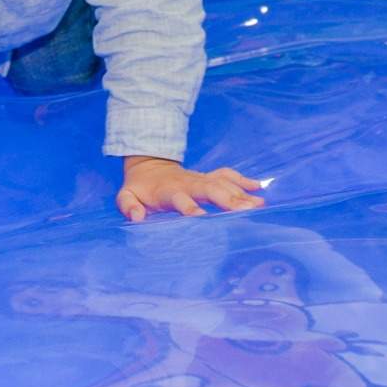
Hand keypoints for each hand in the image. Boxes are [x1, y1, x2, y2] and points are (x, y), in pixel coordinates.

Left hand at [116, 156, 265, 221]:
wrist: (149, 167)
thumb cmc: (139, 189)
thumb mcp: (126, 196)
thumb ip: (128, 206)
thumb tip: (136, 217)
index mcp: (169, 190)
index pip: (180, 199)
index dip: (189, 208)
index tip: (201, 219)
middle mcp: (189, 182)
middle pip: (210, 189)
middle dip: (227, 199)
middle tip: (245, 212)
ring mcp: (201, 178)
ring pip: (223, 183)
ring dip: (241, 194)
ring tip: (260, 205)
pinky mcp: (209, 176)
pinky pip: (228, 176)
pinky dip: (244, 180)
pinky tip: (260, 188)